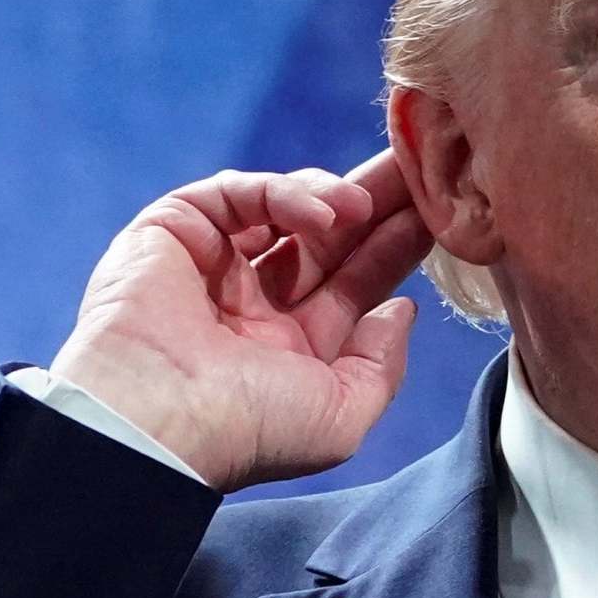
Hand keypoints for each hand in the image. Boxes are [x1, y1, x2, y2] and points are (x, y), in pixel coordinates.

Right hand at [49, 152, 437, 492]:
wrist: (158, 421)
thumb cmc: (248, 431)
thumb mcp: (343, 415)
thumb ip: (382, 364)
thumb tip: (402, 310)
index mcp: (292, 349)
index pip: (355, 283)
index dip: (396, 248)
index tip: (439, 215)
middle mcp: (254, 305)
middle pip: (328, 239)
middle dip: (376, 203)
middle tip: (421, 165)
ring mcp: (213, 265)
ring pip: (284, 208)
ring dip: (335, 196)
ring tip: (368, 202)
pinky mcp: (173, 231)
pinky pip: (237, 194)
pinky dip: (282, 194)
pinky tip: (322, 214)